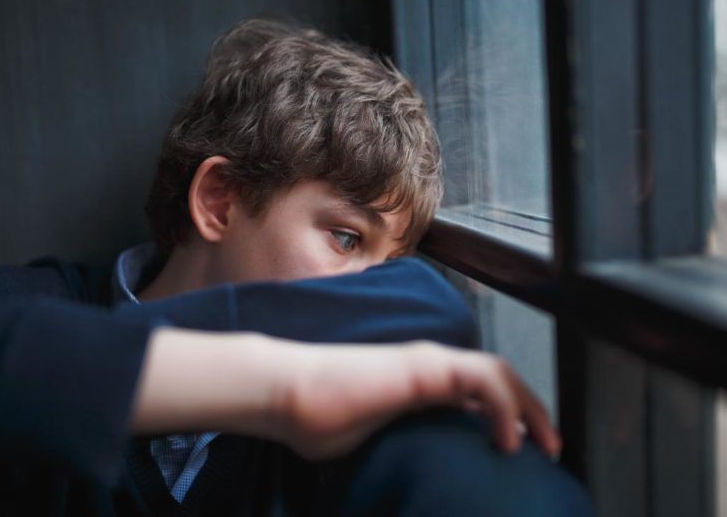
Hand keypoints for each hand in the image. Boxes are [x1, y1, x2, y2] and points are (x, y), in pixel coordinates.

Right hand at [270, 340, 560, 459]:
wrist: (289, 394)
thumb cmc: (320, 420)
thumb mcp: (375, 440)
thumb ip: (404, 445)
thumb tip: (414, 477)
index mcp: (420, 384)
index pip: (478, 393)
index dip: (508, 416)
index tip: (523, 451)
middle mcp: (429, 366)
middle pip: (497, 378)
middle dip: (530, 409)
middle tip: (550, 447)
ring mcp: (427, 363)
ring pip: (497, 371)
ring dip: (529, 405)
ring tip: (544, 444)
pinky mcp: (422, 367)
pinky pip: (481, 378)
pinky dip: (506, 406)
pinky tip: (509, 440)